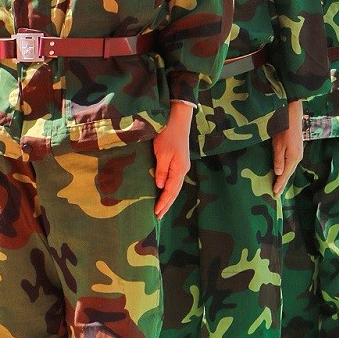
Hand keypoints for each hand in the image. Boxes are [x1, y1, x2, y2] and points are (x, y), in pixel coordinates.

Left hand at [153, 101, 193, 218]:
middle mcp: (183, 170)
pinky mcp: (179, 162)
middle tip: (158, 217)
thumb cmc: (169, 135)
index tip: (156, 213)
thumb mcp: (162, 153)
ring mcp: (182, 166)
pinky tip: (165, 192)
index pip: (170, 191)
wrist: (178, 120)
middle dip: (167, 205)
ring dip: (169, 199)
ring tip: (162, 209)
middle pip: (175, 191)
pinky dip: (170, 190)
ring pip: (175, 187)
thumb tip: (159, 186)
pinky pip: (175, 181)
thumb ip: (161, 171)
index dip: (163, 202)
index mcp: (179, 170)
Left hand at [271, 100, 303, 196]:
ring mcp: (298, 153)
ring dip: (285, 177)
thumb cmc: (284, 129)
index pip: (285, 175)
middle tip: (276, 194)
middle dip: (283, 183)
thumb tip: (278, 173)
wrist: (292, 116)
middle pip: (289, 173)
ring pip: (290, 169)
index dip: (279, 184)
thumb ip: (278, 160)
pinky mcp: (296, 149)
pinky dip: (287, 170)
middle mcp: (297, 157)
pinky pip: (291, 164)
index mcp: (293, 158)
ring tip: (279, 186)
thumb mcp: (278, 145)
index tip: (274, 193)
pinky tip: (284, 172)